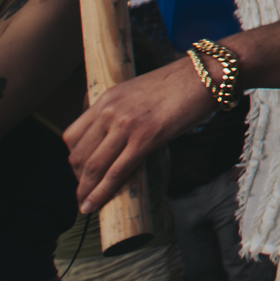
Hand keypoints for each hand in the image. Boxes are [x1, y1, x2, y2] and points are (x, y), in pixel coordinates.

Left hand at [66, 56, 213, 214]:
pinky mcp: (146, 137)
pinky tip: (95, 204)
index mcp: (107, 98)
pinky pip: (117, 171)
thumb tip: (121, 135)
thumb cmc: (181, 84)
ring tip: (85, 205)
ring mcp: (126, 124)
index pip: (72, 135)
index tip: (80, 172)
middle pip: (78, 154)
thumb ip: (124, 111)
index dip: (73, 159)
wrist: (207, 74)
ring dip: (86, 190)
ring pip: (93, 166)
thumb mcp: (140, 92)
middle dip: (78, 178)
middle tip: (84, 192)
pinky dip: (102, 192)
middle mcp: (110, 110)